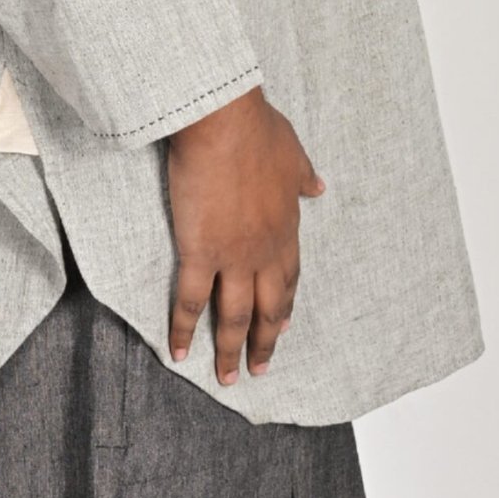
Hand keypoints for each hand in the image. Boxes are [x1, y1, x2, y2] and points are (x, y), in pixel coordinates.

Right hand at [163, 85, 325, 383]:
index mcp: (286, 225)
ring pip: (234, 315)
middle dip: (265, 341)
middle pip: (268, 307)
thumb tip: (319, 186)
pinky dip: (185, 330)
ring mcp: (233, 256)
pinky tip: (180, 352)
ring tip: (227, 377)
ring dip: (231, 349)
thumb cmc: (256, 127)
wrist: (223, 121)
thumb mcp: (291, 151)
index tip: (282, 325)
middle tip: (260, 367)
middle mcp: (264, 249)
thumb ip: (303, 175)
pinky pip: (191, 301)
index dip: (285, 303)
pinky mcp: (199, 252)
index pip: (289, 276)